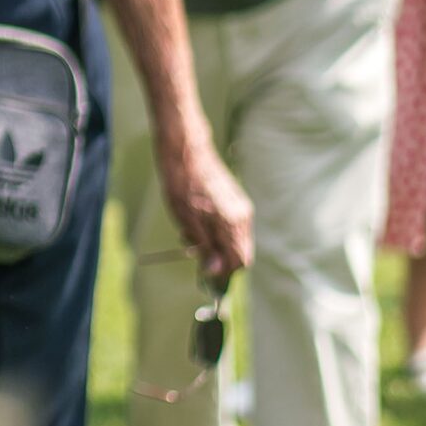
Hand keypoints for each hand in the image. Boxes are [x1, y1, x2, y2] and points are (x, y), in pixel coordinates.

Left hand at [159, 136, 253, 281]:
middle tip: (193, 252)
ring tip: (189, 237)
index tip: (204, 273)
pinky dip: (217, 232)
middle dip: (219, 258)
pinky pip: (232, 226)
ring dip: (216, 245)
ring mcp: (241, 207)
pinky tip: (196, 225)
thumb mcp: (187, 220)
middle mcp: (243, 216)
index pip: (239, 261)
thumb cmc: (182, 184)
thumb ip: (206, 247)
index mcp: (233, 222)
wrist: (185, 151)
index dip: (223, 272)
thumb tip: (216, 269)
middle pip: (240, 252)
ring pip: (235, 240)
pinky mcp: (235, 200)